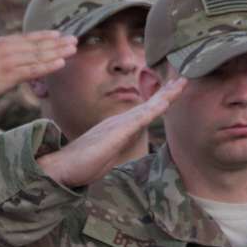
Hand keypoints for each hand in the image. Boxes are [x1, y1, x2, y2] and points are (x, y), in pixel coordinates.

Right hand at [0, 32, 76, 103]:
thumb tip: (12, 51)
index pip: (27, 37)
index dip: (44, 35)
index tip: (59, 33)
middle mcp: (5, 48)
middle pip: (36, 44)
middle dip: (56, 42)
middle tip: (74, 39)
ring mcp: (8, 62)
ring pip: (38, 55)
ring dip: (57, 52)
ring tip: (72, 49)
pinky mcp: (8, 76)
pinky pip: (32, 70)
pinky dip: (47, 66)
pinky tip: (60, 63)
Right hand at [37, 79, 177, 187]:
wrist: (61, 167)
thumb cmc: (80, 164)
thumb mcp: (104, 155)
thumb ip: (113, 149)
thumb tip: (117, 150)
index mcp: (118, 127)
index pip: (144, 112)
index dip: (160, 100)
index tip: (174, 90)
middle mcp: (120, 121)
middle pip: (150, 104)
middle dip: (167, 91)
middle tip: (184, 79)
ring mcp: (119, 125)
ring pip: (150, 107)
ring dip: (167, 94)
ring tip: (182, 83)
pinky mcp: (118, 132)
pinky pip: (141, 117)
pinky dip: (156, 107)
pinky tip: (167, 101)